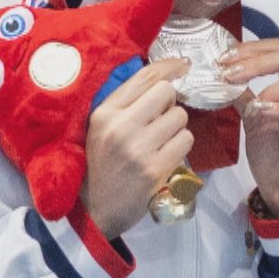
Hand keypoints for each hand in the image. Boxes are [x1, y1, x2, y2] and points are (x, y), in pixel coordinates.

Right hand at [82, 58, 192, 236]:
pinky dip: (181, 147)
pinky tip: (167, 156)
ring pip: (180, 117)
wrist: (93, 211)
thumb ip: (126, 104)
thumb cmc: (100, 166)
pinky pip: (185, 141)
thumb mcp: (101, 129)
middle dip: (170, 104)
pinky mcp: (154, 169)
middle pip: (166, 92)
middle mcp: (120, 126)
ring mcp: (138, 148)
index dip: (170, 66)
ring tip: (161, 142)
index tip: (183, 65)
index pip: (144, 76)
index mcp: (104, 112)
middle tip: (162, 120)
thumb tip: (165, 80)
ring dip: (177, 128)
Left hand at [222, 40, 278, 217]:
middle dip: (260, 61)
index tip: (224, 59)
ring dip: (275, 84)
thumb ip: (245, 96)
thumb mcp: (253, 121)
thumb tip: (224, 72)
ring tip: (254, 99)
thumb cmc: (272, 161)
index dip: (253, 50)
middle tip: (231, 71)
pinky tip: (268, 111)